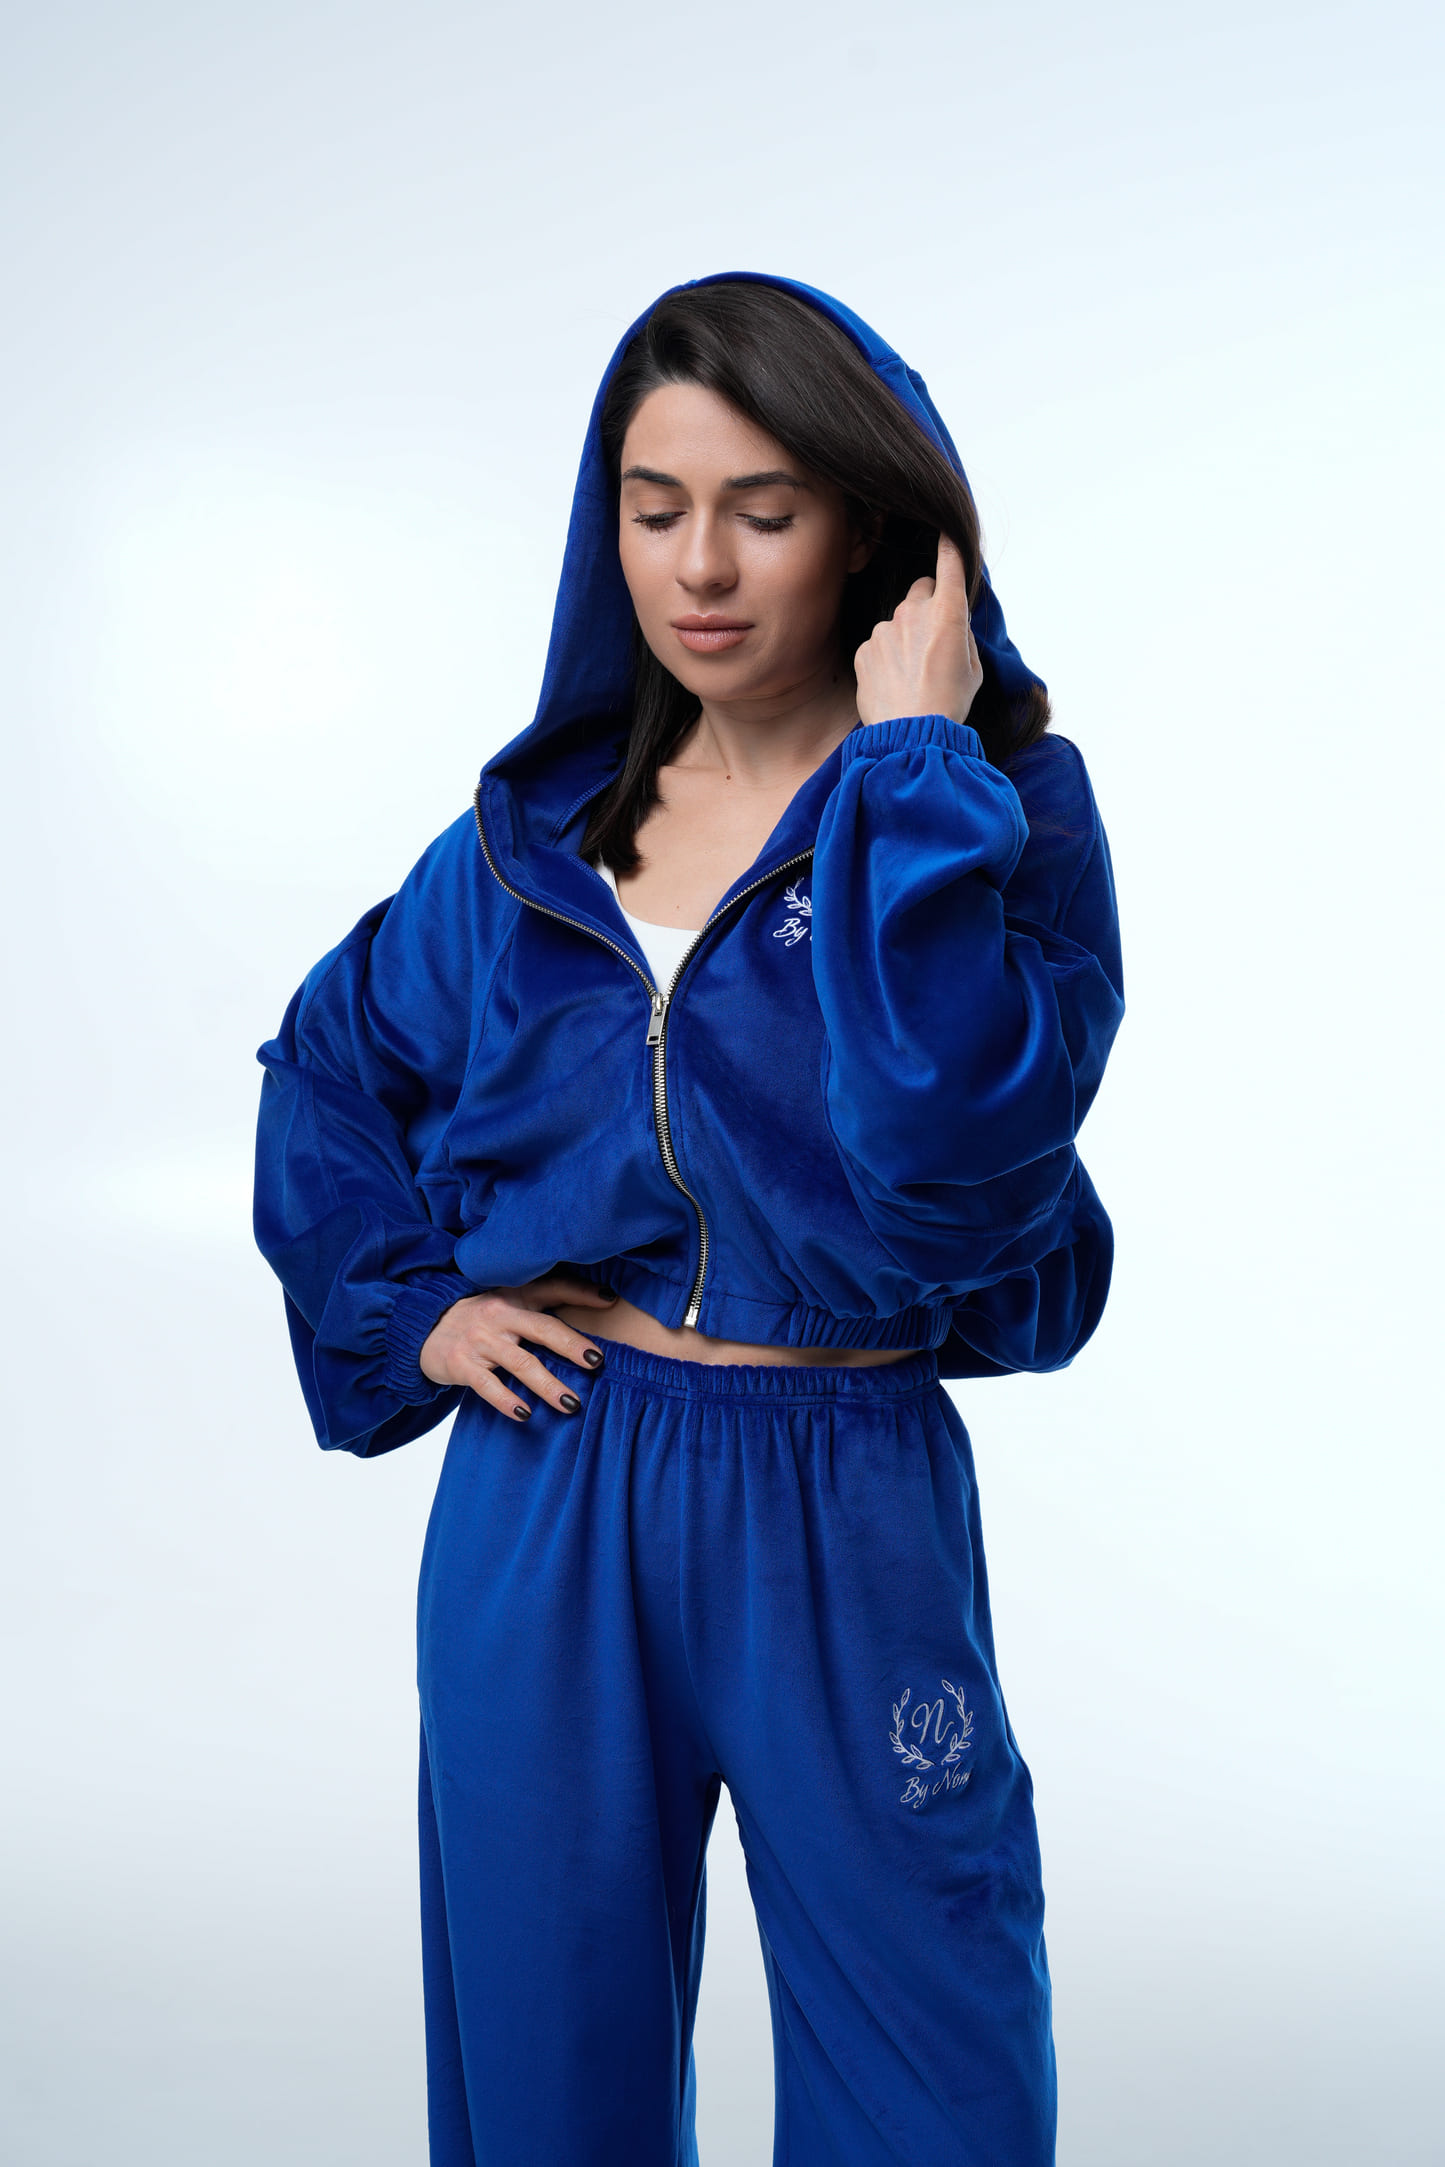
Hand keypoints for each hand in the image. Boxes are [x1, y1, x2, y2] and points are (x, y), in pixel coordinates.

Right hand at [419, 1272, 617, 1421]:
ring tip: (572, 1404)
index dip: (581, 1293)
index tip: (611, 1302)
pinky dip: (506, 1400)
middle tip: (597, 1362)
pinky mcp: (461, 1364)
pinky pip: (487, 1385)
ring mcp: (480, 1339)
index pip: (552, 1288)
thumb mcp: (506, 1302)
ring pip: (521, 1363)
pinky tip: (524, 1414)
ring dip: (548, 1385)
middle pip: (542, 1328)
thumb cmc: (479, 1319)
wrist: (423, 1329)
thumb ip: (541, 1302)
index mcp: (514, 1296)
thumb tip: (597, 1304)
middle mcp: (499, 1314)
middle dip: (571, 1345)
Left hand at [853, 532, 982, 728]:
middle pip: (921, 590)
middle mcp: (913, 612)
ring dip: (905, 638)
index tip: (946, 531)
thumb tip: (951, 625)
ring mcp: (885, 629)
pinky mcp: (864, 649)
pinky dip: (885, 658)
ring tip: (913, 675)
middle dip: (929, 605)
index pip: (950, 564)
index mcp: (947, 613)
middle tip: (934, 641)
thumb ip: (961, 637)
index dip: (950, 546)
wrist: (911, 735)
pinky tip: (894, 684)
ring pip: (898, 622)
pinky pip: (879, 644)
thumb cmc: (949, 703)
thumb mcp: (972, 669)